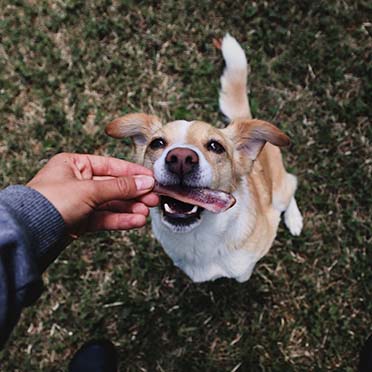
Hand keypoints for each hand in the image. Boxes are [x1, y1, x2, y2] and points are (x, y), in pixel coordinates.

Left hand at [27, 153, 158, 234]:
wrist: (28, 233)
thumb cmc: (50, 202)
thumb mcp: (90, 189)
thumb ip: (120, 186)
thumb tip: (145, 182)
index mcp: (74, 164)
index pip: (111, 165)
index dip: (133, 173)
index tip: (151, 179)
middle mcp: (77, 181)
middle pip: (113, 186)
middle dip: (134, 193)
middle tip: (153, 198)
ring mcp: (79, 202)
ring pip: (111, 203)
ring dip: (130, 208)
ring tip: (146, 213)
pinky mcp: (80, 221)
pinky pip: (105, 217)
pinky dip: (120, 219)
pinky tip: (135, 221)